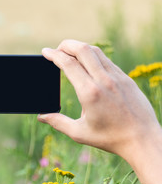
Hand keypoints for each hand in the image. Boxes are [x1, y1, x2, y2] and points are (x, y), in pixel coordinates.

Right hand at [38, 39, 160, 159]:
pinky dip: (93, 56)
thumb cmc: (110, 138)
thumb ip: (58, 122)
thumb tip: (41, 117)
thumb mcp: (79, 133)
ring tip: (70, 53)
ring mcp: (117, 77)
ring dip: (80, 47)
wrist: (142, 139)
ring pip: (96, 52)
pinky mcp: (126, 78)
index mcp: (89, 93)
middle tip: (56, 49)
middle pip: (82, 49)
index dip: (54, 55)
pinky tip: (88, 64)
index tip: (45, 52)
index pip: (68, 64)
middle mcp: (103, 80)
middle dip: (66, 44)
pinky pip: (107, 60)